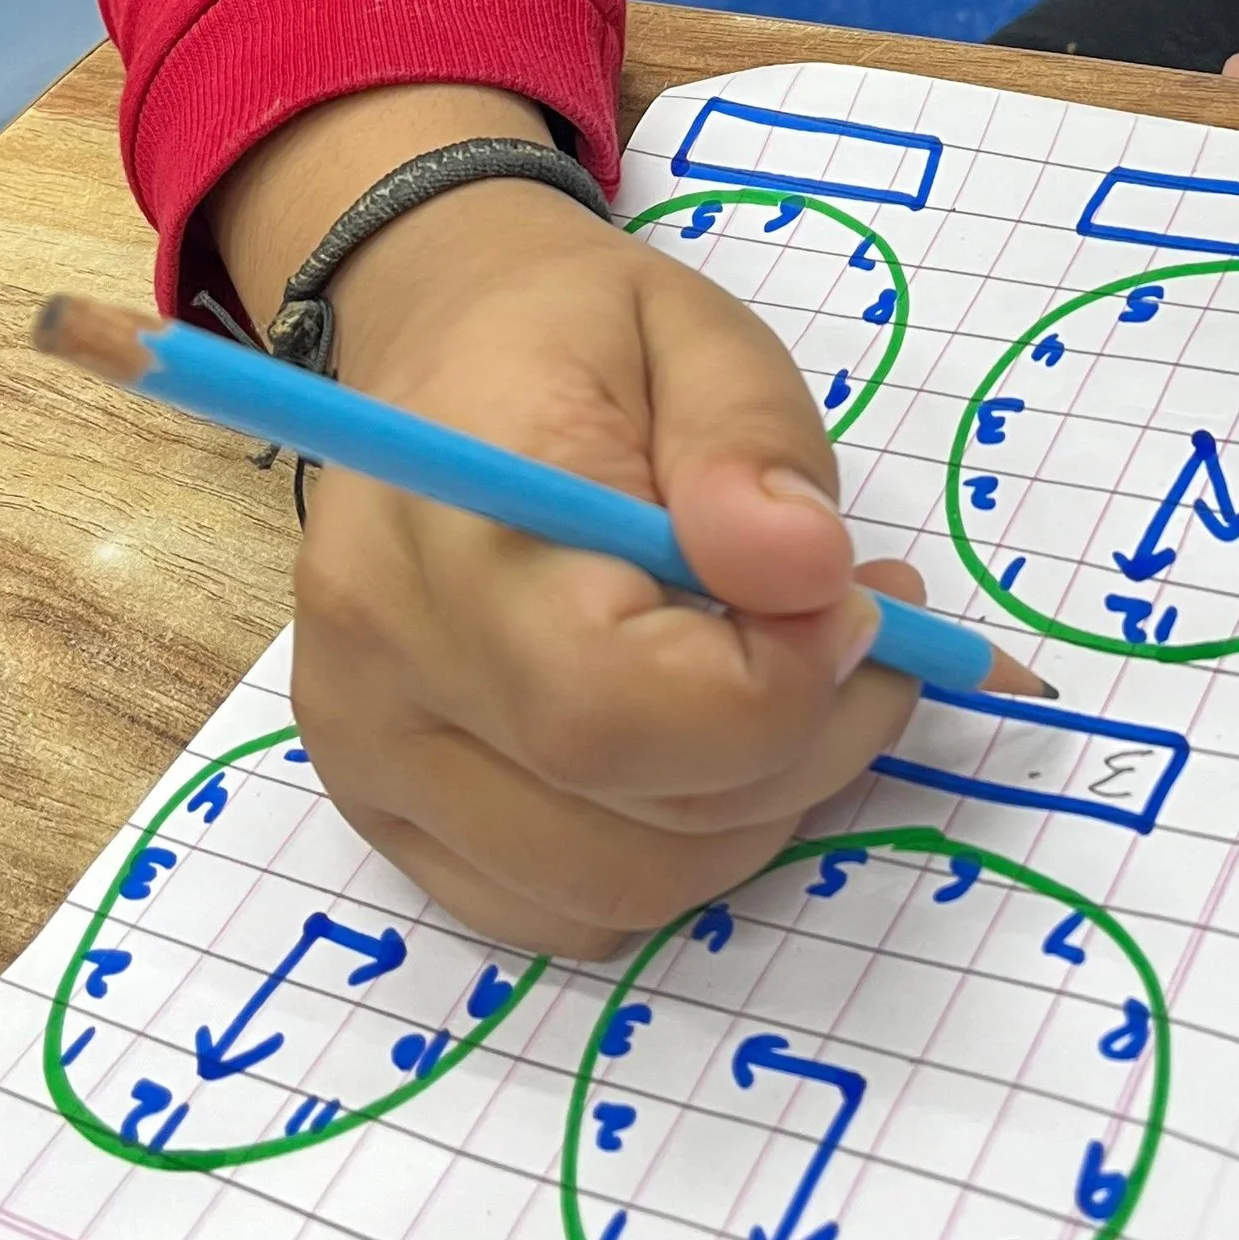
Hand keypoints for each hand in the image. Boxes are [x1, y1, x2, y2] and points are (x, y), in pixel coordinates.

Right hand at [213, 86, 993, 957]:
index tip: (863, 603)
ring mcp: (370, 754)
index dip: (780, 692)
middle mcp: (381, 665)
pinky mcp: (385, 807)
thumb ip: (754, 447)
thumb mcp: (698, 333)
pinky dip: (667, 851)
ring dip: (751, 809)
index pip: (615, 704)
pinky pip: (562, 906)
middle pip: (632, 819)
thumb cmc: (575, 333)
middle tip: (868, 632)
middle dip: (802, 747)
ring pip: (616, 888)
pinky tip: (707, 739)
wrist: (443, 345)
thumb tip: (807, 576)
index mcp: (448, 524)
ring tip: (794, 675)